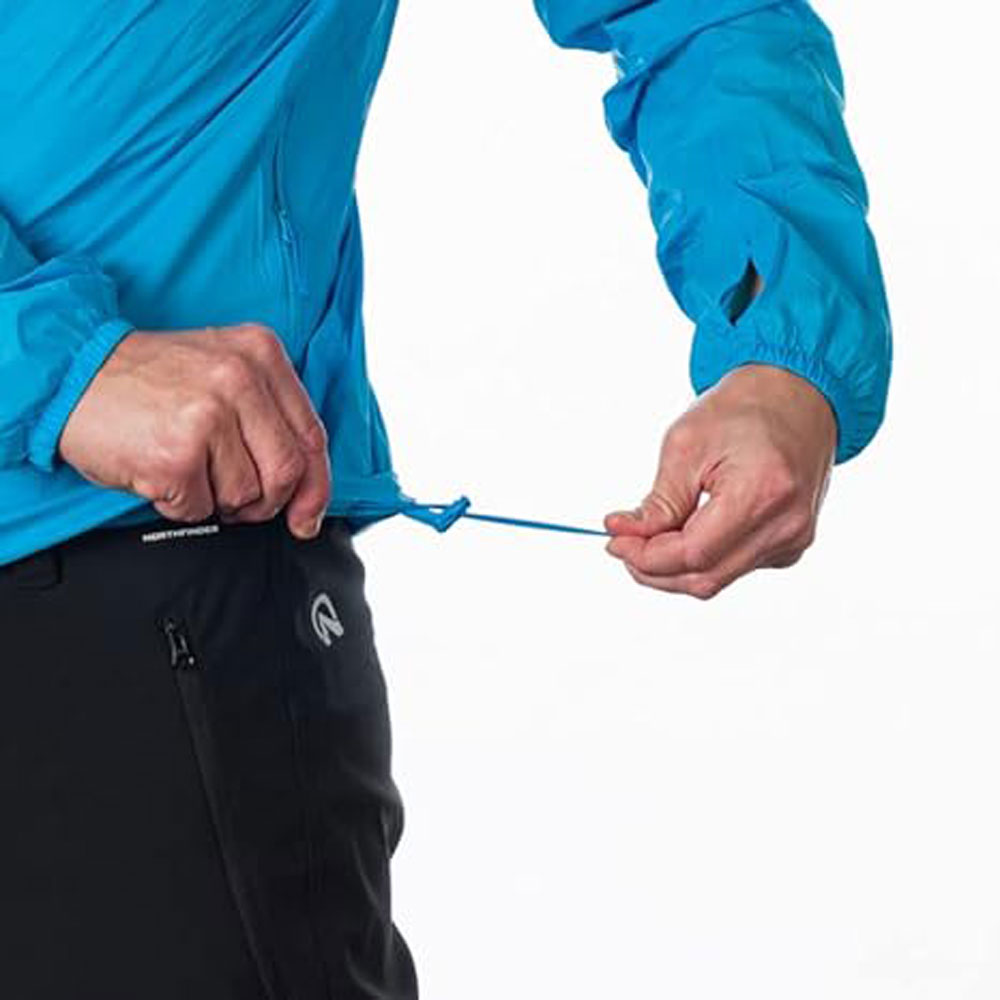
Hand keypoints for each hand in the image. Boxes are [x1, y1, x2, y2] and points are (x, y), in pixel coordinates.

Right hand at [59, 323, 330, 538]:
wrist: (70, 374)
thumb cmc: (146, 380)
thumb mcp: (220, 368)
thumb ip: (268, 413)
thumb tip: (306, 486)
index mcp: (262, 353)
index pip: (312, 435)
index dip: (316, 485)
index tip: (308, 514)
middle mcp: (240, 378)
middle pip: (287, 471)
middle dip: (267, 502)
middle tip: (239, 502)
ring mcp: (209, 414)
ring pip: (246, 495)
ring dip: (217, 501)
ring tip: (188, 470)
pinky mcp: (177, 453)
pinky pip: (200, 508)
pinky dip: (180, 503)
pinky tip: (161, 473)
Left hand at [603, 364, 836, 598]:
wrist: (796, 398)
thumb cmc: (742, 411)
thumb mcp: (685, 445)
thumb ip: (658, 501)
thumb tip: (623, 535)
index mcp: (762, 492)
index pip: (693, 553)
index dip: (646, 557)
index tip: (615, 541)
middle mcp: (786, 525)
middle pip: (705, 577)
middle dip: (654, 568)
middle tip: (623, 544)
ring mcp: (793, 540)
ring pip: (717, 579)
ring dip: (674, 567)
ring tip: (649, 537)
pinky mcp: (790, 546)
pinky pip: (734, 568)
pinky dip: (701, 559)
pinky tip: (685, 532)